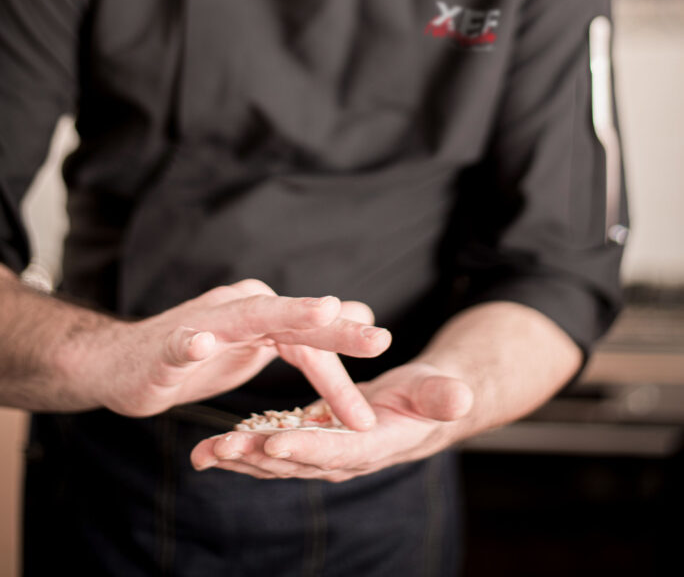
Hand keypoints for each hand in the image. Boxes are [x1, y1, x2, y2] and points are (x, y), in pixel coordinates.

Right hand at [73, 279, 390, 427]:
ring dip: (286, 313)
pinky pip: (183, 342)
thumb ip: (304, 334)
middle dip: (338, 328)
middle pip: (294, 319)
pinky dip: (193, 342)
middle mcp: (238, 309)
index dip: (343, 363)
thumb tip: (358, 311)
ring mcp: (203, 324)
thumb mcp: (256, 345)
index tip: (378, 386)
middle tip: (381, 339)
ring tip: (322, 312)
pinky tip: (203, 344)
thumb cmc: (194, 356)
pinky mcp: (167, 347)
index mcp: (261, 315)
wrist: (120, 363)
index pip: (310, 338)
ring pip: (250, 317)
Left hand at [189, 360, 473, 480]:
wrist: (428, 407)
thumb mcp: (441, 391)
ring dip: (240, 456)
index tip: (272, 440)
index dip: (304, 447)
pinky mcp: (313, 440)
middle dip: (256, 456)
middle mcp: (346, 457)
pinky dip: (243, 446)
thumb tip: (460, 398)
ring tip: (203, 451)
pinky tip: (211, 445)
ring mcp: (326, 452)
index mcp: (375, 445)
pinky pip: (274, 445)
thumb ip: (442, 397)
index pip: (336, 449)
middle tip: (219, 446)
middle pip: (296, 460)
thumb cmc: (437, 394)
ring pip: (277, 457)